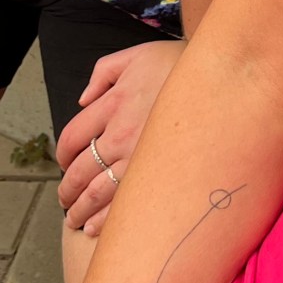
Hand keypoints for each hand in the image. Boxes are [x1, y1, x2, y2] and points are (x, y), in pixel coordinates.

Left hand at [56, 39, 182, 235]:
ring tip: (74, 218)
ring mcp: (138, 158)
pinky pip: (123, 204)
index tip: (63, 163)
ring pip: (96, 192)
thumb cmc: (179, 65)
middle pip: (80, 170)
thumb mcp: (136, 55)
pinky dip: (103, 220)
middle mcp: (121, 133)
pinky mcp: (157, 176)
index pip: (73, 136)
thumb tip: (83, 99)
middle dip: (67, 189)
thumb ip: (102, 72)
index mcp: (113, 103)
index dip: (62, 154)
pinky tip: (94, 228)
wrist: (219, 79)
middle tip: (65, 199)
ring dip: (80, 210)